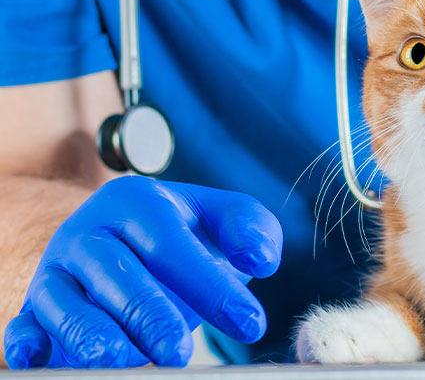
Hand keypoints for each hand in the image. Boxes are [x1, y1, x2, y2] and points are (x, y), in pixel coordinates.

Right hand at [3, 175, 281, 367]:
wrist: (119, 246)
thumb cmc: (183, 236)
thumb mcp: (221, 220)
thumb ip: (251, 228)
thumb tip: (260, 259)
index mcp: (137, 203)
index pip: (172, 242)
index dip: (211, 284)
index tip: (250, 322)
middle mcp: (89, 233)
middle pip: (114, 272)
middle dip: (148, 315)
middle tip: (180, 353)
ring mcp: (57, 272)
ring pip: (65, 303)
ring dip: (93, 336)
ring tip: (126, 362)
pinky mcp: (34, 310)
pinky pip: (21, 326)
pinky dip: (26, 343)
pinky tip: (38, 359)